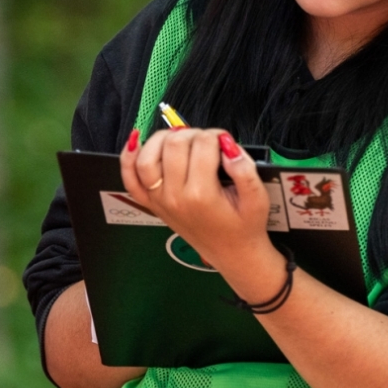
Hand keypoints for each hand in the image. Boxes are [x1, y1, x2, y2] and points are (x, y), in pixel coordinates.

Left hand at [119, 126, 279, 290]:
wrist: (232, 253)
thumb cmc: (244, 226)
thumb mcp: (258, 198)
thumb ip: (245, 169)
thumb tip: (228, 145)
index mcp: (202, 195)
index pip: (203, 144)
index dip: (217, 135)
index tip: (225, 142)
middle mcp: (175, 197)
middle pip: (174, 145)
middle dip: (193, 134)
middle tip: (208, 143)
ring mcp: (160, 201)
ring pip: (147, 156)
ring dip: (163, 139)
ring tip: (181, 139)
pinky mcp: (152, 204)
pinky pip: (130, 178)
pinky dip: (129, 157)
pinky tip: (137, 141)